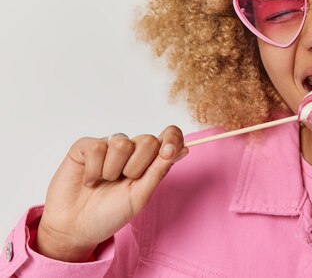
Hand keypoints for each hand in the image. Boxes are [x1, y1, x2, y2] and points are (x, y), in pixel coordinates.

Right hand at [35, 125, 188, 261]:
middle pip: (147, 140)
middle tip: (123, 182)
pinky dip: (93, 170)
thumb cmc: (110, 214)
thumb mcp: (139, 197)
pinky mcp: (86, 146)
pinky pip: (97, 148)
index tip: (169, 151)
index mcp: (149, 161)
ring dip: (112, 170)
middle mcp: (131, 150)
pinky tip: (89, 180)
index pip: (168, 136)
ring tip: (104, 182)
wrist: (75, 227)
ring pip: (122, 143)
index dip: (173, 138)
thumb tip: (182, 149)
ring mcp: (108, 146)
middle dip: (136, 167)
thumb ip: (159, 171)